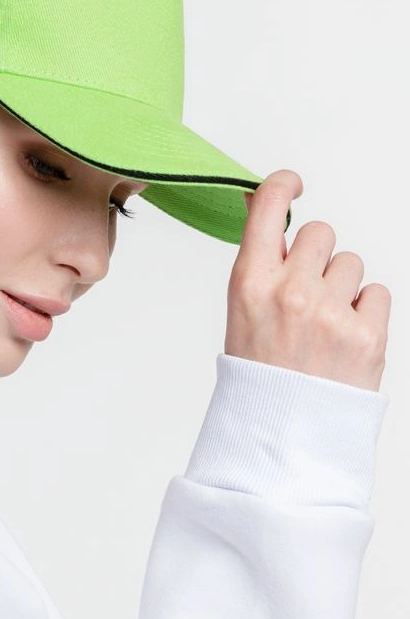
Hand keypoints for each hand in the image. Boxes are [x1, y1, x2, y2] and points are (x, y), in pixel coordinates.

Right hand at [224, 169, 390, 391]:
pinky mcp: (367, 335)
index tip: (293, 184)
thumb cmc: (259, 370)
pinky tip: (345, 336)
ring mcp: (331, 312)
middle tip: (306, 292)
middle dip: (316, 256)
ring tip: (324, 322)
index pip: (268, 207)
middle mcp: (290, 291)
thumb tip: (265, 207)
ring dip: (341, 285)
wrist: (281, 434)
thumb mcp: (242, 308)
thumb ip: (259, 258)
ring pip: (350, 263)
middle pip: (319, 233)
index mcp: (250, 282)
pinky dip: (365, 310)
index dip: (283, 184)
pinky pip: (376, 292)